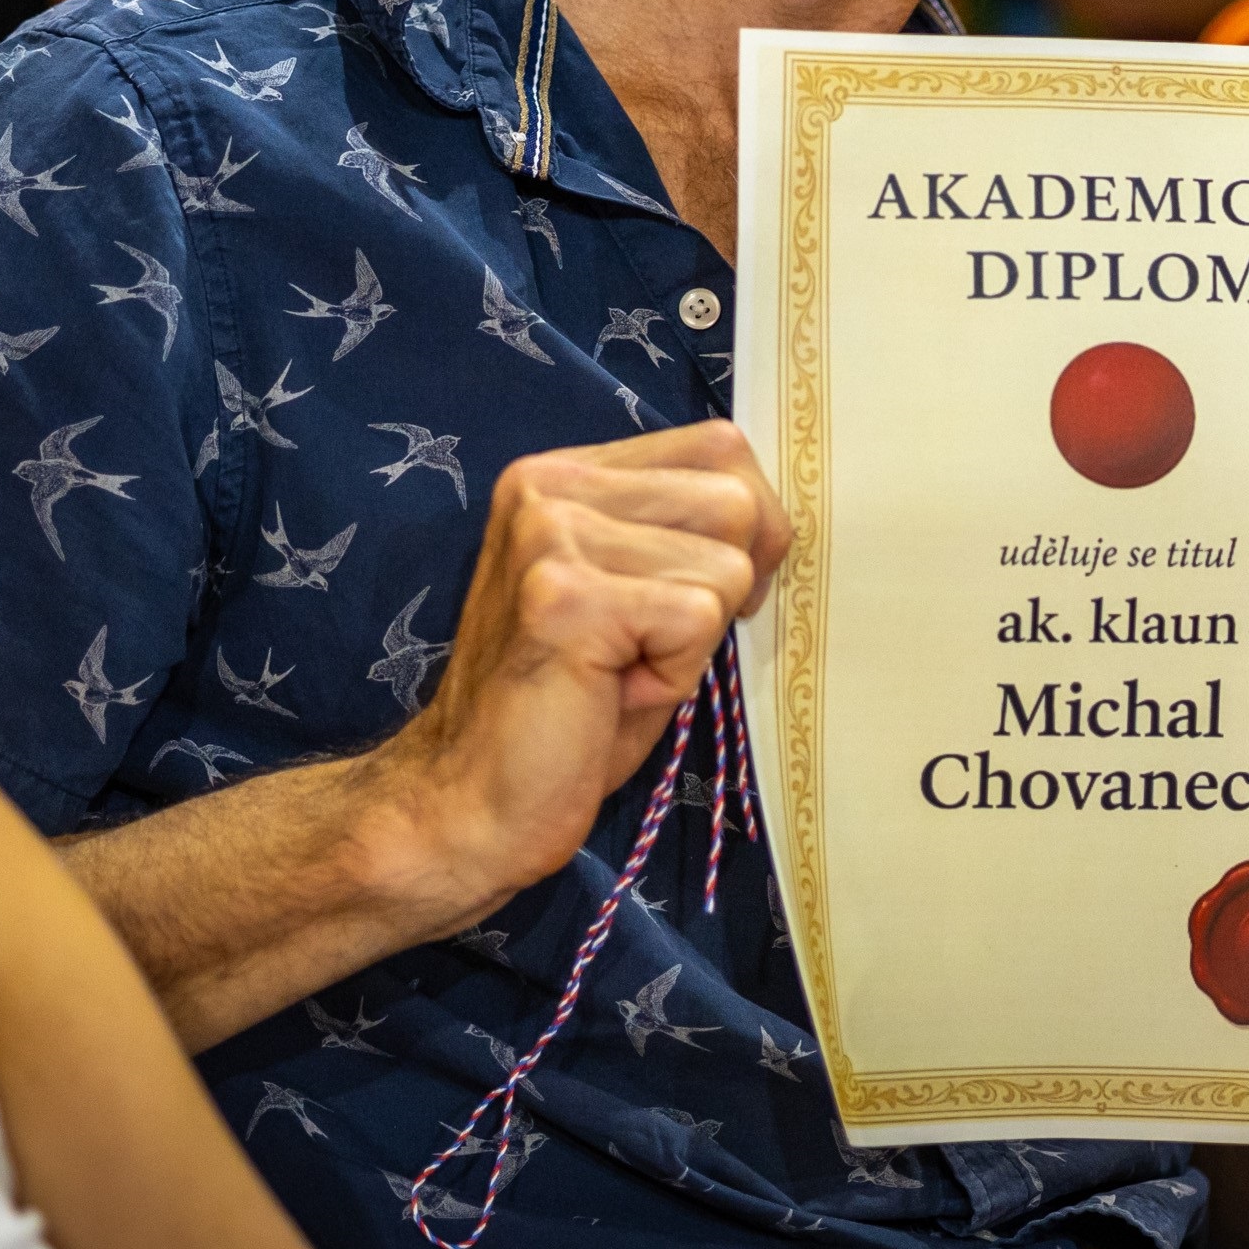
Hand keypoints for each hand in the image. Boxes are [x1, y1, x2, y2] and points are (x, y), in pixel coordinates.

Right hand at [364, 420, 788, 932]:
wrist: (471, 802)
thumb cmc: (570, 708)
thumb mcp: (634, 592)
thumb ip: (683, 533)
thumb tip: (778, 516)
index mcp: (565, 473)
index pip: (720, 446)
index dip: (751, 523)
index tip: (705, 593)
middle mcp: (550, 484)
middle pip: (734, 499)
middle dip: (726, 588)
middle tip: (649, 646)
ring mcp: (552, 533)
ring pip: (726, 563)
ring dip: (695, 639)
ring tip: (622, 670)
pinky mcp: (566, 595)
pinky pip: (699, 617)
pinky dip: (677, 673)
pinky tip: (612, 693)